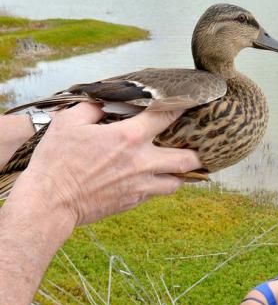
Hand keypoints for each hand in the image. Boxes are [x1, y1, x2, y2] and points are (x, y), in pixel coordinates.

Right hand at [14, 102, 200, 228]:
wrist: (52, 202)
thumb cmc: (57, 161)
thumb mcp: (69, 122)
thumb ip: (93, 107)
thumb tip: (106, 101)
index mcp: (128, 138)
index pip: (166, 117)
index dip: (182, 107)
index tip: (191, 101)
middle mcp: (142, 163)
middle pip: (186, 159)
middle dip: (197, 151)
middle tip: (198, 145)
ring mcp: (140, 186)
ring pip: (177, 182)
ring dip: (181, 173)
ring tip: (180, 165)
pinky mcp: (133, 202)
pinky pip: (157, 193)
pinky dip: (160, 185)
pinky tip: (155, 178)